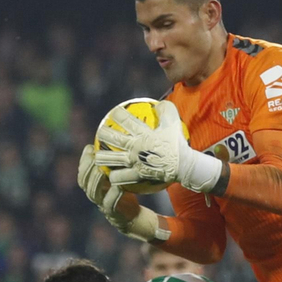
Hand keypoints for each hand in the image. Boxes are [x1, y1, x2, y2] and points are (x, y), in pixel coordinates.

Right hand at [79, 145, 158, 240]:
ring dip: (96, 180)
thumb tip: (121, 141)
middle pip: (84, 181)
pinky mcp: (113, 213)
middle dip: (86, 168)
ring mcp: (102, 204)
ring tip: (101, 170)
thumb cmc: (126, 192)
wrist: (134, 216)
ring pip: (93, 193)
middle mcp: (95, 194)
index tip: (90, 147)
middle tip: (94, 157)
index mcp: (94, 185)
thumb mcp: (120, 176)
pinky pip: (109, 204)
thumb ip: (116, 164)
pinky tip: (117, 186)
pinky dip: (112, 195)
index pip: (82, 172)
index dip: (83, 160)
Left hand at [93, 100, 221, 192]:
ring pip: (112, 159)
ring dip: (102, 157)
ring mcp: (135, 162)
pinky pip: (121, 177)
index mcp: (144, 133)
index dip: (117, 115)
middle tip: (100, 132)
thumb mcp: (175, 123)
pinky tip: (112, 177)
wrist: (184, 167)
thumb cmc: (178, 144)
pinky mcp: (137, 175)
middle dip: (104, 134)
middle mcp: (136, 147)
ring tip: (97, 157)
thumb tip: (158, 104)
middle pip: (114, 138)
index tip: (113, 113)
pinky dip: (115, 177)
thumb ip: (166, 110)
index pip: (126, 120)